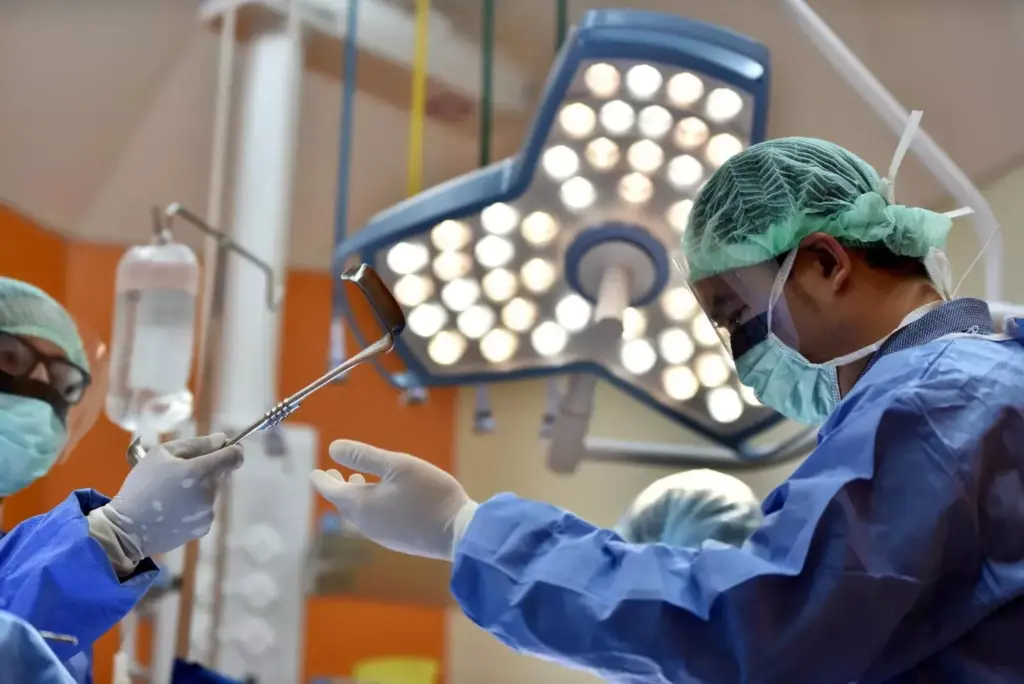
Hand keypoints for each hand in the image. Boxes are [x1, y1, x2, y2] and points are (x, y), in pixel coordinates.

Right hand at [98, 434, 243, 559]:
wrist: (128, 529)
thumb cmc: (142, 485)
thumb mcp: (162, 454)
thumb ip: (196, 445)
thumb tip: (222, 440)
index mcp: (200, 471)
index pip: (234, 456)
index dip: (232, 450)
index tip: (223, 450)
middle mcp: (209, 492)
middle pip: (220, 474)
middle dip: (206, 470)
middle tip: (178, 476)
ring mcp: (208, 512)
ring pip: (212, 492)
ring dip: (199, 489)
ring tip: (172, 495)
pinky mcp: (204, 528)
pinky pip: (205, 510)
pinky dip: (195, 507)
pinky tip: (174, 510)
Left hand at [310, 440, 476, 559]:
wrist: (458, 532)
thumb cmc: (428, 493)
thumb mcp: (398, 465)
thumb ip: (364, 456)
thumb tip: (332, 448)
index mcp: (361, 505)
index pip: (331, 491)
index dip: (321, 479)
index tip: (314, 472)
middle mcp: (366, 524)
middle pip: (343, 504)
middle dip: (337, 486)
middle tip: (332, 472)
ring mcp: (381, 535)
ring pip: (359, 513)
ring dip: (355, 495)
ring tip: (358, 479)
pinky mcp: (397, 541)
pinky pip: (374, 521)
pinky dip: (370, 505)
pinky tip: (384, 498)